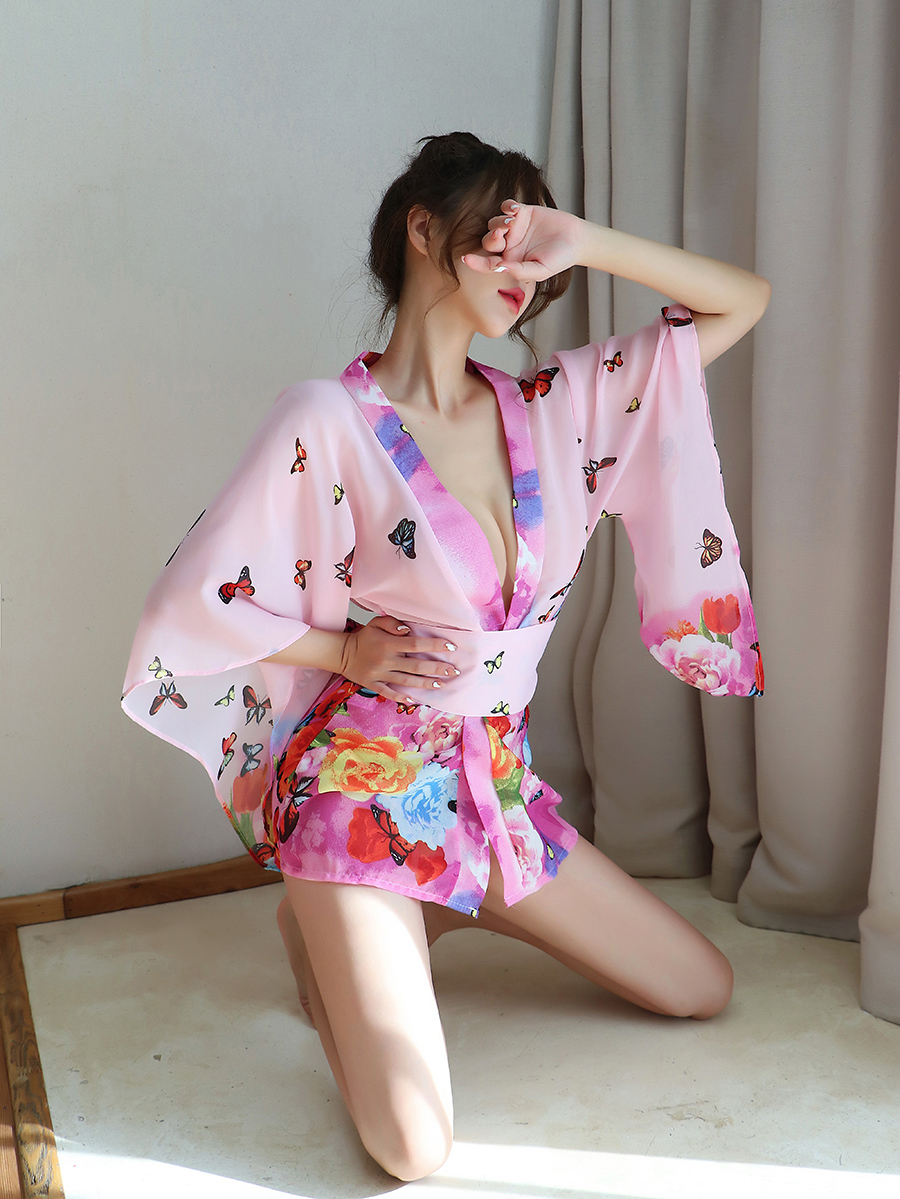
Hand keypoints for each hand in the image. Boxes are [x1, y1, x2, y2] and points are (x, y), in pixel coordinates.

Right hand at [339, 615, 459, 703]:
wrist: (341, 653)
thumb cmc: (364, 637)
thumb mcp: (376, 623)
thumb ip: (392, 623)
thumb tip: (408, 629)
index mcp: (388, 644)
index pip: (416, 644)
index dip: (434, 646)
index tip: (451, 647)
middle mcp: (386, 660)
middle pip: (416, 666)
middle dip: (437, 669)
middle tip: (454, 671)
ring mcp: (380, 674)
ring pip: (407, 681)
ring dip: (425, 683)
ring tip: (442, 684)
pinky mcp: (373, 685)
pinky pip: (389, 692)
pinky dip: (401, 697)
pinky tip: (414, 700)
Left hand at [461, 199, 584, 283]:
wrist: (576, 239)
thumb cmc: (559, 259)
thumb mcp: (540, 270)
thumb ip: (519, 270)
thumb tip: (499, 268)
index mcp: (510, 261)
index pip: (488, 263)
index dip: (476, 262)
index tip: (465, 259)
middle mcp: (509, 245)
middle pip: (488, 241)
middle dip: (491, 237)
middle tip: (501, 235)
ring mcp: (515, 228)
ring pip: (494, 223)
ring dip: (499, 222)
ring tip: (512, 222)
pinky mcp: (522, 212)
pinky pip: (507, 207)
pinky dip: (507, 207)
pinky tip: (515, 210)